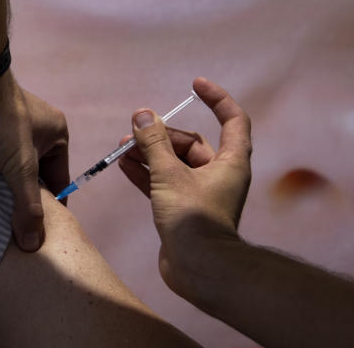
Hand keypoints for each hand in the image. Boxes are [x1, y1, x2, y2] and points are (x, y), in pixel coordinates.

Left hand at [0, 72, 69, 251]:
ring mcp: (9, 131)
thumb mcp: (21, 166)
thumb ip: (27, 206)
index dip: (50, 206)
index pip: (58, 180)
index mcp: (56, 136)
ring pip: (8, 170)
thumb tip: (33, 245)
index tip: (37, 234)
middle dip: (21, 200)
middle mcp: (37, 132)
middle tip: (12, 232)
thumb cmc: (3, 121)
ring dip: (0, 189)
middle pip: (33, 177)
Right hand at [117, 77, 250, 294]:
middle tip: (133, 132)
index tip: (195, 84)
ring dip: (149, 153)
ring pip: (174, 162)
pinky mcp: (183, 208)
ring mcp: (201, 192)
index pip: (233, 119)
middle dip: (161, 135)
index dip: (216, 98)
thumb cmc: (193, 218)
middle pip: (191, 142)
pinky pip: (164, 181)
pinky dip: (146, 172)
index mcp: (230, 162)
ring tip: (121, 147)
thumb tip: (141, 114)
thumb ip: (153, 143)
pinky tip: (123, 165)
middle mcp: (219, 174)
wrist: (198, 269)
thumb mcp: (169, 174)